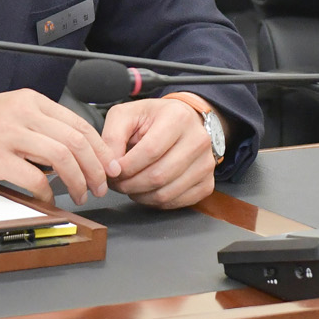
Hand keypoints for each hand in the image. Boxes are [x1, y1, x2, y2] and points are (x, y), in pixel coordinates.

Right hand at [0, 90, 120, 203]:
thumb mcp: (7, 113)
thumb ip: (37, 125)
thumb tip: (71, 151)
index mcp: (29, 100)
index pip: (79, 122)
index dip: (100, 148)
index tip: (107, 167)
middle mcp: (22, 112)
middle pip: (77, 140)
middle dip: (95, 168)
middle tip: (100, 187)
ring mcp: (8, 133)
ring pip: (62, 157)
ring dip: (78, 181)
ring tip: (80, 195)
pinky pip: (35, 177)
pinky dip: (48, 192)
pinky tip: (48, 199)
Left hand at [101, 98, 216, 208]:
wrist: (183, 122)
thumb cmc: (153, 118)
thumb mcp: (126, 115)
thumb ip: (112, 136)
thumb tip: (111, 167)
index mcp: (178, 117)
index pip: (150, 151)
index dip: (126, 166)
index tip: (112, 170)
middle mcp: (198, 140)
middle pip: (158, 176)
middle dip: (130, 184)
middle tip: (117, 182)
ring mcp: (206, 164)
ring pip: (166, 193)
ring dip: (140, 195)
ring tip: (129, 185)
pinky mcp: (207, 183)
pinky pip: (177, 203)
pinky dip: (156, 202)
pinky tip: (146, 190)